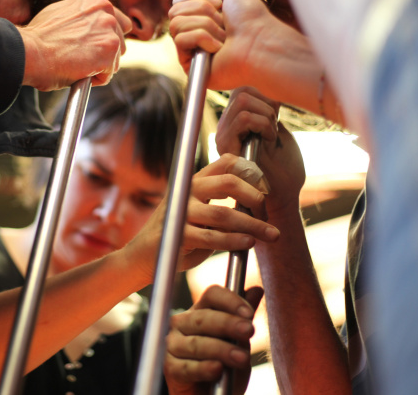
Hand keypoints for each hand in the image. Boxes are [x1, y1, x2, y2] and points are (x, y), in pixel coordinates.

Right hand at [20, 0, 130, 91]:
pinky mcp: (109, 52)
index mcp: (94, 1)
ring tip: (76, 66)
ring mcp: (109, 32)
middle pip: (120, 41)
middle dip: (104, 54)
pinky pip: (107, 75)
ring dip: (99, 67)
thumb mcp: (59, 14)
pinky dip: (94, 80)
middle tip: (83, 60)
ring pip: (115, 60)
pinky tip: (77, 73)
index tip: (93, 46)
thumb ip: (79, 18)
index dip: (104, 37)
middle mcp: (106, 12)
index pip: (116, 21)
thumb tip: (82, 28)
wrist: (29, 51)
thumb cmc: (37, 39)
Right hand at [120, 153, 279, 285]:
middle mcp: (188, 190)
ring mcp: (181, 211)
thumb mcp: (202, 211)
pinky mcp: (178, 234)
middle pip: (229, 183)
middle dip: (255, 198)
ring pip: (224, 214)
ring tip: (270, 234)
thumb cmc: (182, 232)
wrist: (147, 255)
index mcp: (196, 180)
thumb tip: (260, 203)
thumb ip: (223, 203)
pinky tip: (248, 244)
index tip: (266, 189)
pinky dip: (234, 240)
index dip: (251, 172)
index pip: (227, 162)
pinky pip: (212, 237)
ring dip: (252, 225)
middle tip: (268, 214)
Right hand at [164, 285, 264, 394]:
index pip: (212, 295)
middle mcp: (182, 323)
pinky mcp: (170, 368)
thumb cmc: (223, 365)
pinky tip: (217, 369)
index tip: (249, 314)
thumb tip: (257, 289)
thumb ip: (243, 318)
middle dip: (228, 324)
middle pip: (203, 318)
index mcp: (200, 311)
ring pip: (196, 344)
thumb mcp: (238, 342)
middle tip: (249, 331)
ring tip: (241, 358)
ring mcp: (173, 345)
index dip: (230, 301)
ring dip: (221, 349)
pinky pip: (186, 367)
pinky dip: (202, 368)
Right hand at [169, 0, 306, 92]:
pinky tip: (218, 48)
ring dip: (205, 25)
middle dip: (202, 10)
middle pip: (174, 10)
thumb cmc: (251, 19)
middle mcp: (194, 31)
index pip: (179, 0)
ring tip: (223, 37)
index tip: (219, 4)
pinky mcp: (188, 64)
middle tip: (223, 21)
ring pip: (176, 24)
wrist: (258, 43)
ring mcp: (190, 49)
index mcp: (203, 15)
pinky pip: (180, 40)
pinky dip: (202, 39)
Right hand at [216, 87, 305, 217]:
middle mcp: (225, 128)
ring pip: (242, 101)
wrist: (280, 199)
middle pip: (242, 91)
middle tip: (275, 127)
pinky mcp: (225, 147)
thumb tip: (272, 90)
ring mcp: (222, 137)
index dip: (266, 97)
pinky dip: (264, 124)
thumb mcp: (278, 134)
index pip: (243, 90)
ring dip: (266, 115)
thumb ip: (269, 113)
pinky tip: (269, 140)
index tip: (277, 118)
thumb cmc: (283, 171)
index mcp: (235, 124)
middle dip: (267, 104)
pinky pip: (245, 119)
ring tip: (271, 135)